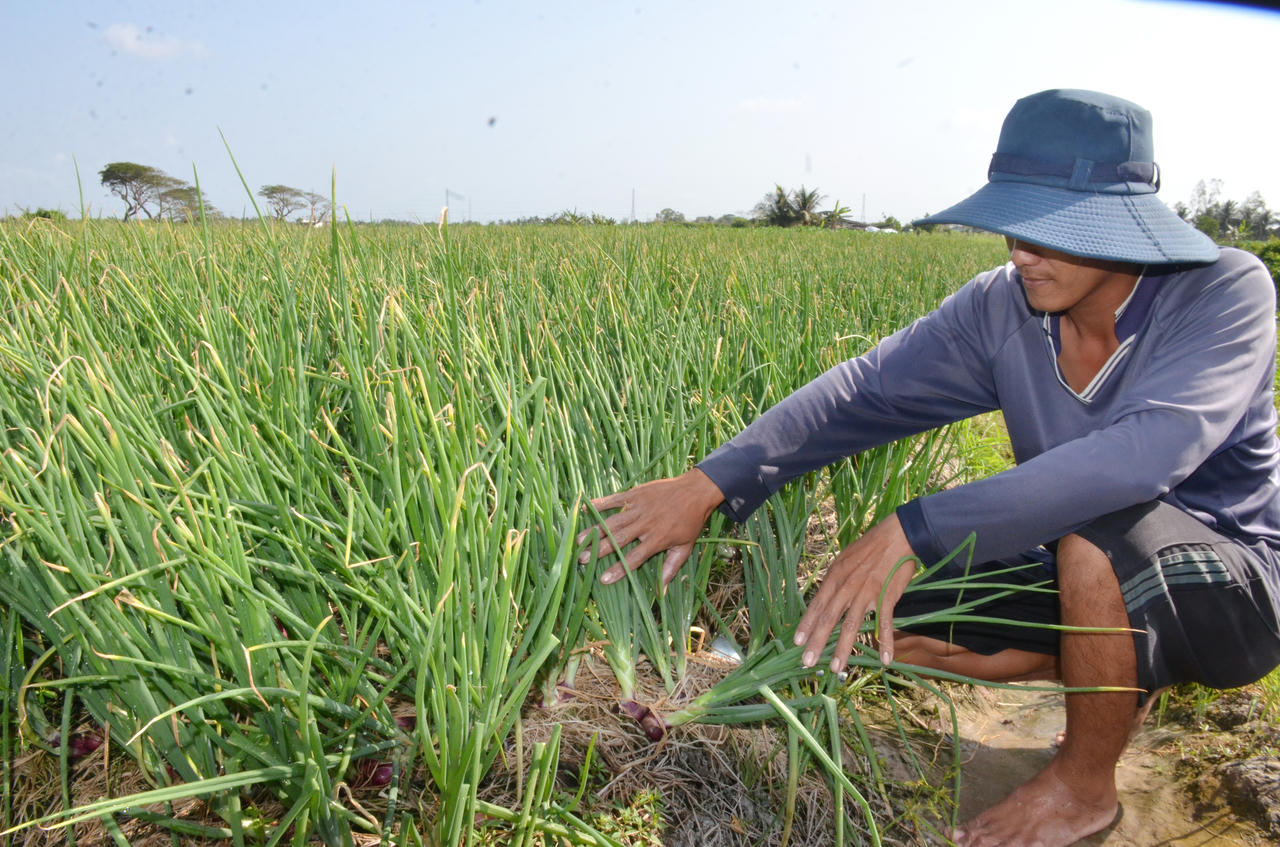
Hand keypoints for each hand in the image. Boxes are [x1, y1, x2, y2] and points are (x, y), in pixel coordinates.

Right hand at [577, 468, 724, 586]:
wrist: (695, 491)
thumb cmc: (690, 521)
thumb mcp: (685, 547)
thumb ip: (671, 568)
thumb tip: (661, 592)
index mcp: (657, 539)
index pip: (634, 558)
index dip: (618, 570)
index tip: (603, 579)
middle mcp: (646, 524)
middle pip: (619, 540)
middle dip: (599, 550)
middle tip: (582, 560)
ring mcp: (640, 507)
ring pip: (613, 521)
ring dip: (595, 531)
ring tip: (578, 541)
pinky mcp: (637, 493)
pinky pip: (616, 499)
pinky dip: (601, 503)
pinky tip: (586, 508)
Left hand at [793, 514, 917, 671]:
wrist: (897, 536)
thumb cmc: (870, 547)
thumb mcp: (845, 558)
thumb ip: (836, 579)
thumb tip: (827, 596)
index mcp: (835, 576)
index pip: (817, 605)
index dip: (807, 624)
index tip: (797, 642)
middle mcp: (847, 586)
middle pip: (829, 618)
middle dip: (817, 642)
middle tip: (807, 662)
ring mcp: (867, 593)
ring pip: (852, 625)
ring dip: (843, 648)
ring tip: (836, 667)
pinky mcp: (887, 597)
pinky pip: (885, 624)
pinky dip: (885, 642)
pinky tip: (884, 660)